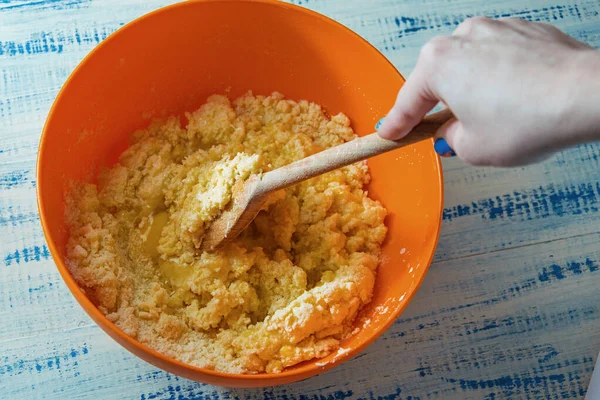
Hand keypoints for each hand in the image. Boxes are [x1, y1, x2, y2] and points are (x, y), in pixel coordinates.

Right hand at [377, 17, 599, 166]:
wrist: (587, 95)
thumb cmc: (528, 120)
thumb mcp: (472, 148)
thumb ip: (450, 139)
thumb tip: (453, 131)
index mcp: (438, 63)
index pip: (408, 102)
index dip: (397, 125)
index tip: (390, 134)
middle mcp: (462, 38)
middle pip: (438, 79)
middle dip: (440, 106)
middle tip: (443, 132)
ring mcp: (496, 29)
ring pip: (470, 67)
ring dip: (473, 92)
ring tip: (494, 119)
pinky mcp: (526, 31)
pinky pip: (500, 59)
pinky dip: (500, 80)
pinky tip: (516, 101)